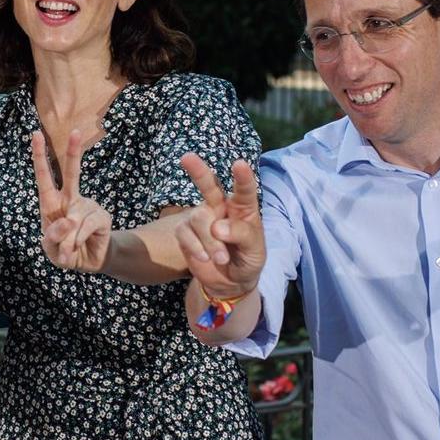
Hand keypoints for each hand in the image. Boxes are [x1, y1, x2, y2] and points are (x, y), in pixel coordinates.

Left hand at [31, 129, 111, 272]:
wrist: (88, 262)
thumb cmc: (65, 250)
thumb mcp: (50, 248)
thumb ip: (52, 237)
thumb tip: (69, 221)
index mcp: (52, 203)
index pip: (45, 177)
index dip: (40, 156)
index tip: (36, 134)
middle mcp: (71, 199)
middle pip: (72, 174)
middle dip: (73, 152)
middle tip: (75, 132)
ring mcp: (88, 206)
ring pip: (73, 219)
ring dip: (67, 240)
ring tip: (66, 252)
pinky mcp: (102, 217)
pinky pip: (86, 226)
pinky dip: (78, 240)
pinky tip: (77, 248)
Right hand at [176, 154, 263, 299]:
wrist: (230, 282)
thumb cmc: (248, 259)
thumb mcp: (254, 250)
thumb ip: (242, 235)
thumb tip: (217, 227)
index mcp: (243, 208)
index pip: (244, 190)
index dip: (242, 177)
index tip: (239, 164)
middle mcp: (221, 208)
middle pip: (209, 186)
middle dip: (198, 171)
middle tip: (186, 157)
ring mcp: (203, 219)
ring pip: (198, 218)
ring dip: (210, 241)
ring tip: (222, 258)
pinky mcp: (186, 233)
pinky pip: (184, 233)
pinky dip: (195, 247)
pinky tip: (204, 259)